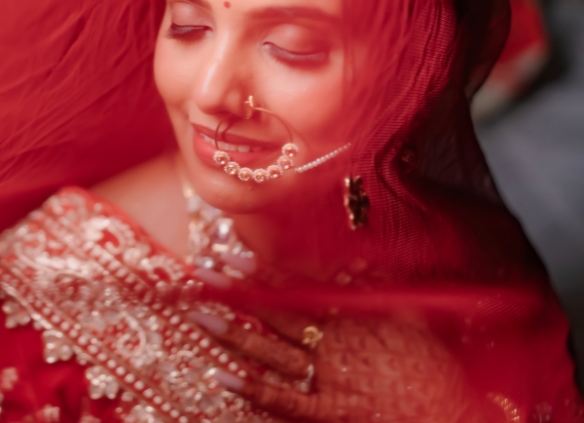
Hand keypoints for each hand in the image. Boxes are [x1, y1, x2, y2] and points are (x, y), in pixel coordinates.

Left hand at [191, 256, 481, 422]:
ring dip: (233, 333)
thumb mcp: (416, 319)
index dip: (261, 269)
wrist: (461, 414)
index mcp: (356, 316)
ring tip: (198, 316)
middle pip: (276, 312)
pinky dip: (252, 390)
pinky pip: (284, 401)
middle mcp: (337, 343)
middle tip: (200, 274)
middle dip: (237, 292)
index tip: (230, 252)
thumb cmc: (439, 370)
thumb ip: (382, 290)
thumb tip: (357, 262)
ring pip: (271, 352)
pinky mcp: (331, 412)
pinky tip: (221, 378)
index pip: (298, 286)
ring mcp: (331, 379)